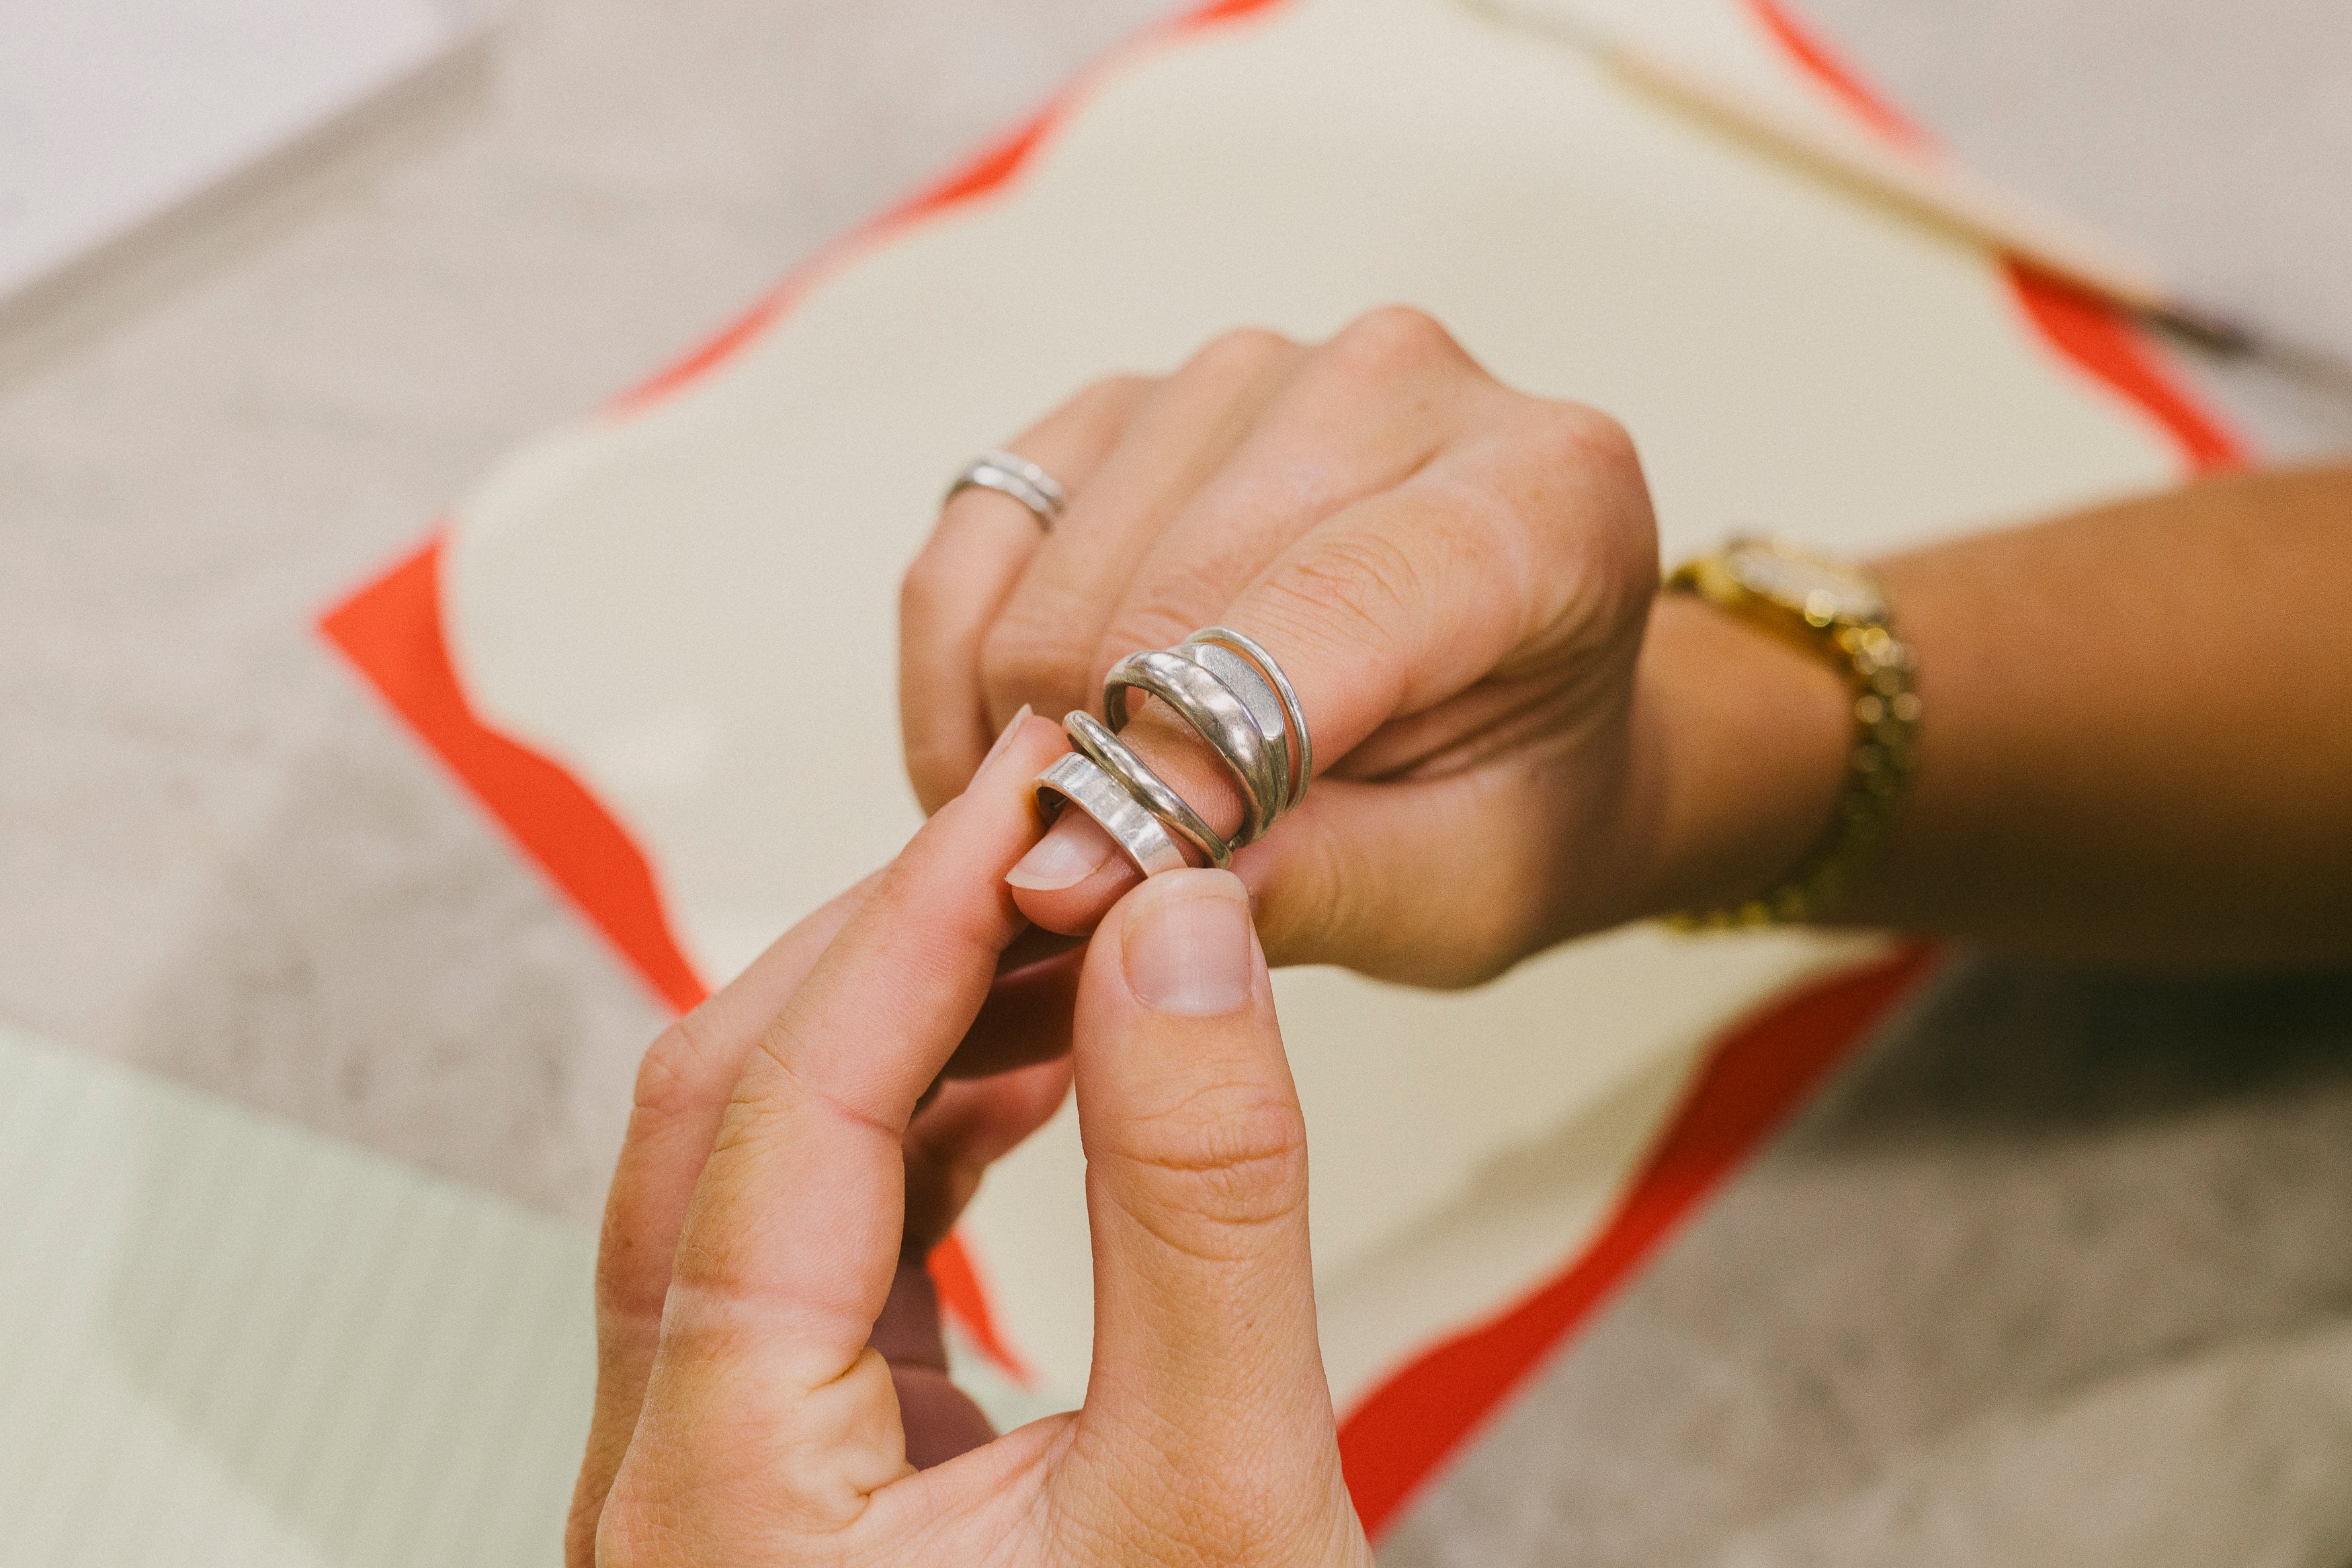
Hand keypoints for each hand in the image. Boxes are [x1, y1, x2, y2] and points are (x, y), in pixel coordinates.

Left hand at [568, 714, 1371, 1567]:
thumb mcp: (1224, 1502)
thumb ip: (1198, 1203)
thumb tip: (1178, 933)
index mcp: (712, 1498)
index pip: (782, 1109)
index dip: (918, 917)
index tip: (1039, 784)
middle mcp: (666, 1482)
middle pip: (719, 1119)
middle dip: (890, 946)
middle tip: (1051, 826)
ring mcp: (717, 1483)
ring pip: (757, 1173)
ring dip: (906, 1029)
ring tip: (1067, 931)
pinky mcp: (792, 1483)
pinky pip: (816, 1251)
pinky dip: (923, 1133)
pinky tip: (1035, 1075)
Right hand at [900, 307, 1851, 987]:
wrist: (1516, 710)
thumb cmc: (1510, 798)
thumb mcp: (1461, 890)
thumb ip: (1307, 884)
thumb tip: (1084, 879)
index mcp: (1545, 496)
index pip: (1334, 597)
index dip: (1203, 749)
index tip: (1110, 878)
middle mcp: (1397, 384)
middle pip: (1165, 590)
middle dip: (1109, 768)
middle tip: (1101, 891)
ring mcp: (1250, 371)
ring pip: (1053, 576)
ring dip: (1028, 732)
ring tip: (1083, 830)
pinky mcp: (1131, 398)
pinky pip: (979, 530)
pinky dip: (958, 667)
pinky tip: (1017, 758)